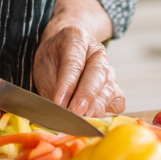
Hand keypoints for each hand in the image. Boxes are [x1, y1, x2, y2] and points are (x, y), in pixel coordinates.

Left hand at [33, 0, 124, 116]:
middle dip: (85, 97)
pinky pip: (116, 105)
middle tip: (73, 112)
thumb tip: (60, 109)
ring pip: (108, 91)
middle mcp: (98, 53)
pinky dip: (106, 114)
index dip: (67, 85)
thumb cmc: (53, 60)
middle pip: (96, 75)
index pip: (74, 63)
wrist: (66, 51)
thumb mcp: (44, 67)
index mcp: (76, 39)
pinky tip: (91, 118)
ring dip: (94, 108)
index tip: (59, 102)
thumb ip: (52, 86)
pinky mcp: (116, 89)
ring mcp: (110, 71)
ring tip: (78, 120)